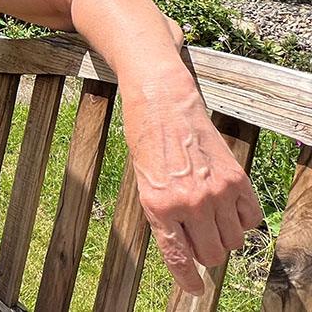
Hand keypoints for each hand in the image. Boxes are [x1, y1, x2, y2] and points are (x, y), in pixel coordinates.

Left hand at [126, 81, 262, 295]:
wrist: (164, 107)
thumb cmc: (148, 146)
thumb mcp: (145, 186)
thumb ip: (165, 219)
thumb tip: (186, 251)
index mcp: (159, 207)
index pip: (178, 257)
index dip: (188, 279)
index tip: (195, 288)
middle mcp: (189, 203)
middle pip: (211, 254)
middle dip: (205, 252)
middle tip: (198, 236)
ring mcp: (216, 192)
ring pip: (233, 241)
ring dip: (224, 236)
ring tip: (209, 216)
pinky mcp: (236, 180)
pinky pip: (251, 219)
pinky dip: (242, 219)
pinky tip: (227, 205)